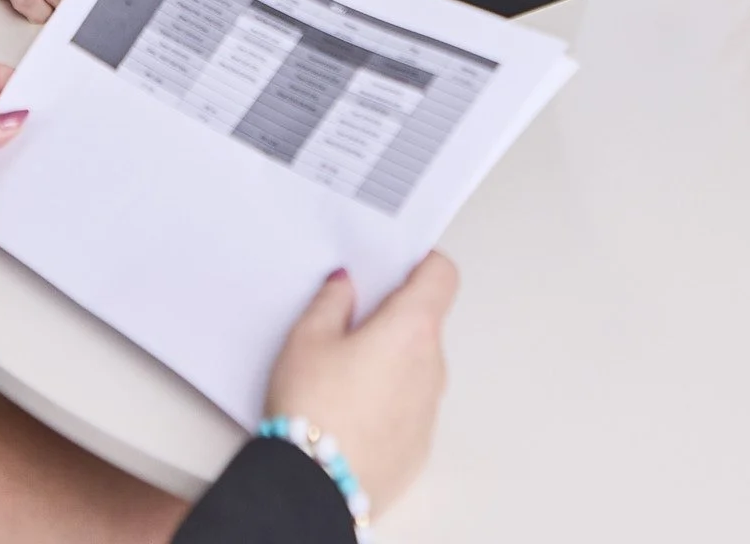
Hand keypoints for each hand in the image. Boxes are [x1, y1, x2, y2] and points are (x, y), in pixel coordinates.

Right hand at [264, 253, 458, 515]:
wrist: (313, 487)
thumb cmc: (312, 408)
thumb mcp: (307, 338)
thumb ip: (332, 301)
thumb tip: (346, 285)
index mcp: (412, 330)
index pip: (442, 275)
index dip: (421, 263)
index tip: (396, 264)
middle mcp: (432, 367)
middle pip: (425, 323)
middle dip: (394, 316)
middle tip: (350, 320)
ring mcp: (429, 410)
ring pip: (417, 367)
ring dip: (391, 360)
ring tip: (342, 372)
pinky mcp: (419, 446)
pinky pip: (409, 407)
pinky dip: (387, 400)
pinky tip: (349, 410)